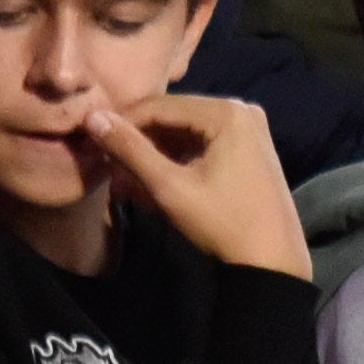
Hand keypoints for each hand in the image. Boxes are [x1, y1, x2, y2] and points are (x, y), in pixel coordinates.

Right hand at [76, 93, 302, 278]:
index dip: (121, 122)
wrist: (273, 258)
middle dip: (138, 139)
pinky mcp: (249, 147)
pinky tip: (152, 180)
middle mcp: (241, 110)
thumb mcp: (169, 186)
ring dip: (154, 151)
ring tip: (125, 176)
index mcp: (226, 112)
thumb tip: (93, 117)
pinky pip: (202, 143)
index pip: (158, 105)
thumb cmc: (222, 221)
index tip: (91, 142)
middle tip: (106, 162)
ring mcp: (249, 128)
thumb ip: (130, 150)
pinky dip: (176, 158)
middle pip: (172, 116)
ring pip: (185, 131)